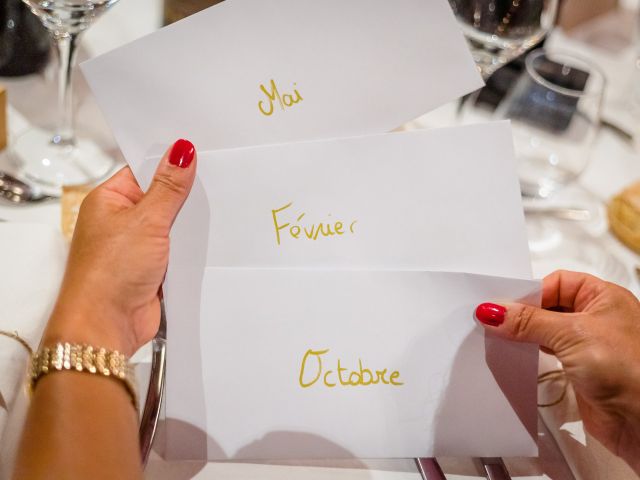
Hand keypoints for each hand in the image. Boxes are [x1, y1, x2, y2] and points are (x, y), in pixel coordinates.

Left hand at [42, 139, 196, 356]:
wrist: (107, 324)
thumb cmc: (109, 272)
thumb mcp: (146, 220)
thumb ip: (169, 187)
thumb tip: (181, 151)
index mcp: (110, 200)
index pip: (144, 170)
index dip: (170, 163)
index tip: (199, 154)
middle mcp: (123, 221)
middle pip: (162, 197)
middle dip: (185, 196)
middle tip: (215, 183)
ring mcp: (139, 246)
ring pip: (173, 225)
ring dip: (188, 226)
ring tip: (214, 213)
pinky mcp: (154, 268)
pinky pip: (178, 250)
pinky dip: (191, 248)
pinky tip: (208, 241)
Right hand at [476, 270, 639, 473]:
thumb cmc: (628, 369)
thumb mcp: (572, 334)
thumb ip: (529, 321)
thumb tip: (493, 311)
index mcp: (603, 297)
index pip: (555, 282)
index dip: (529, 292)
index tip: (503, 305)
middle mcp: (596, 317)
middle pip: (548, 306)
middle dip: (523, 313)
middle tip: (495, 321)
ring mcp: (588, 344)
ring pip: (545, 330)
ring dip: (525, 334)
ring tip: (500, 337)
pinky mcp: (579, 369)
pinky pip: (547, 353)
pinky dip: (530, 353)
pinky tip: (515, 355)